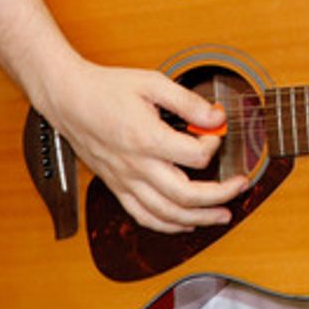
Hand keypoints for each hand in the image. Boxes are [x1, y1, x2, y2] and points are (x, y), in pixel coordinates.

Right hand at [30, 55, 248, 233]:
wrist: (68, 98)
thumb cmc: (107, 88)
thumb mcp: (153, 83)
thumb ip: (188, 102)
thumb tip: (216, 117)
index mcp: (147, 139)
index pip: (195, 157)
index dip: (214, 146)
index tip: (215, 133)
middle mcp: (136, 166)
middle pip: (186, 195)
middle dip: (220, 195)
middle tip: (240, 187)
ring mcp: (125, 180)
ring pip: (166, 213)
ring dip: (199, 219)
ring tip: (221, 216)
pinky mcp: (116, 186)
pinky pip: (142, 216)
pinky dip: (167, 225)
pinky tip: (184, 223)